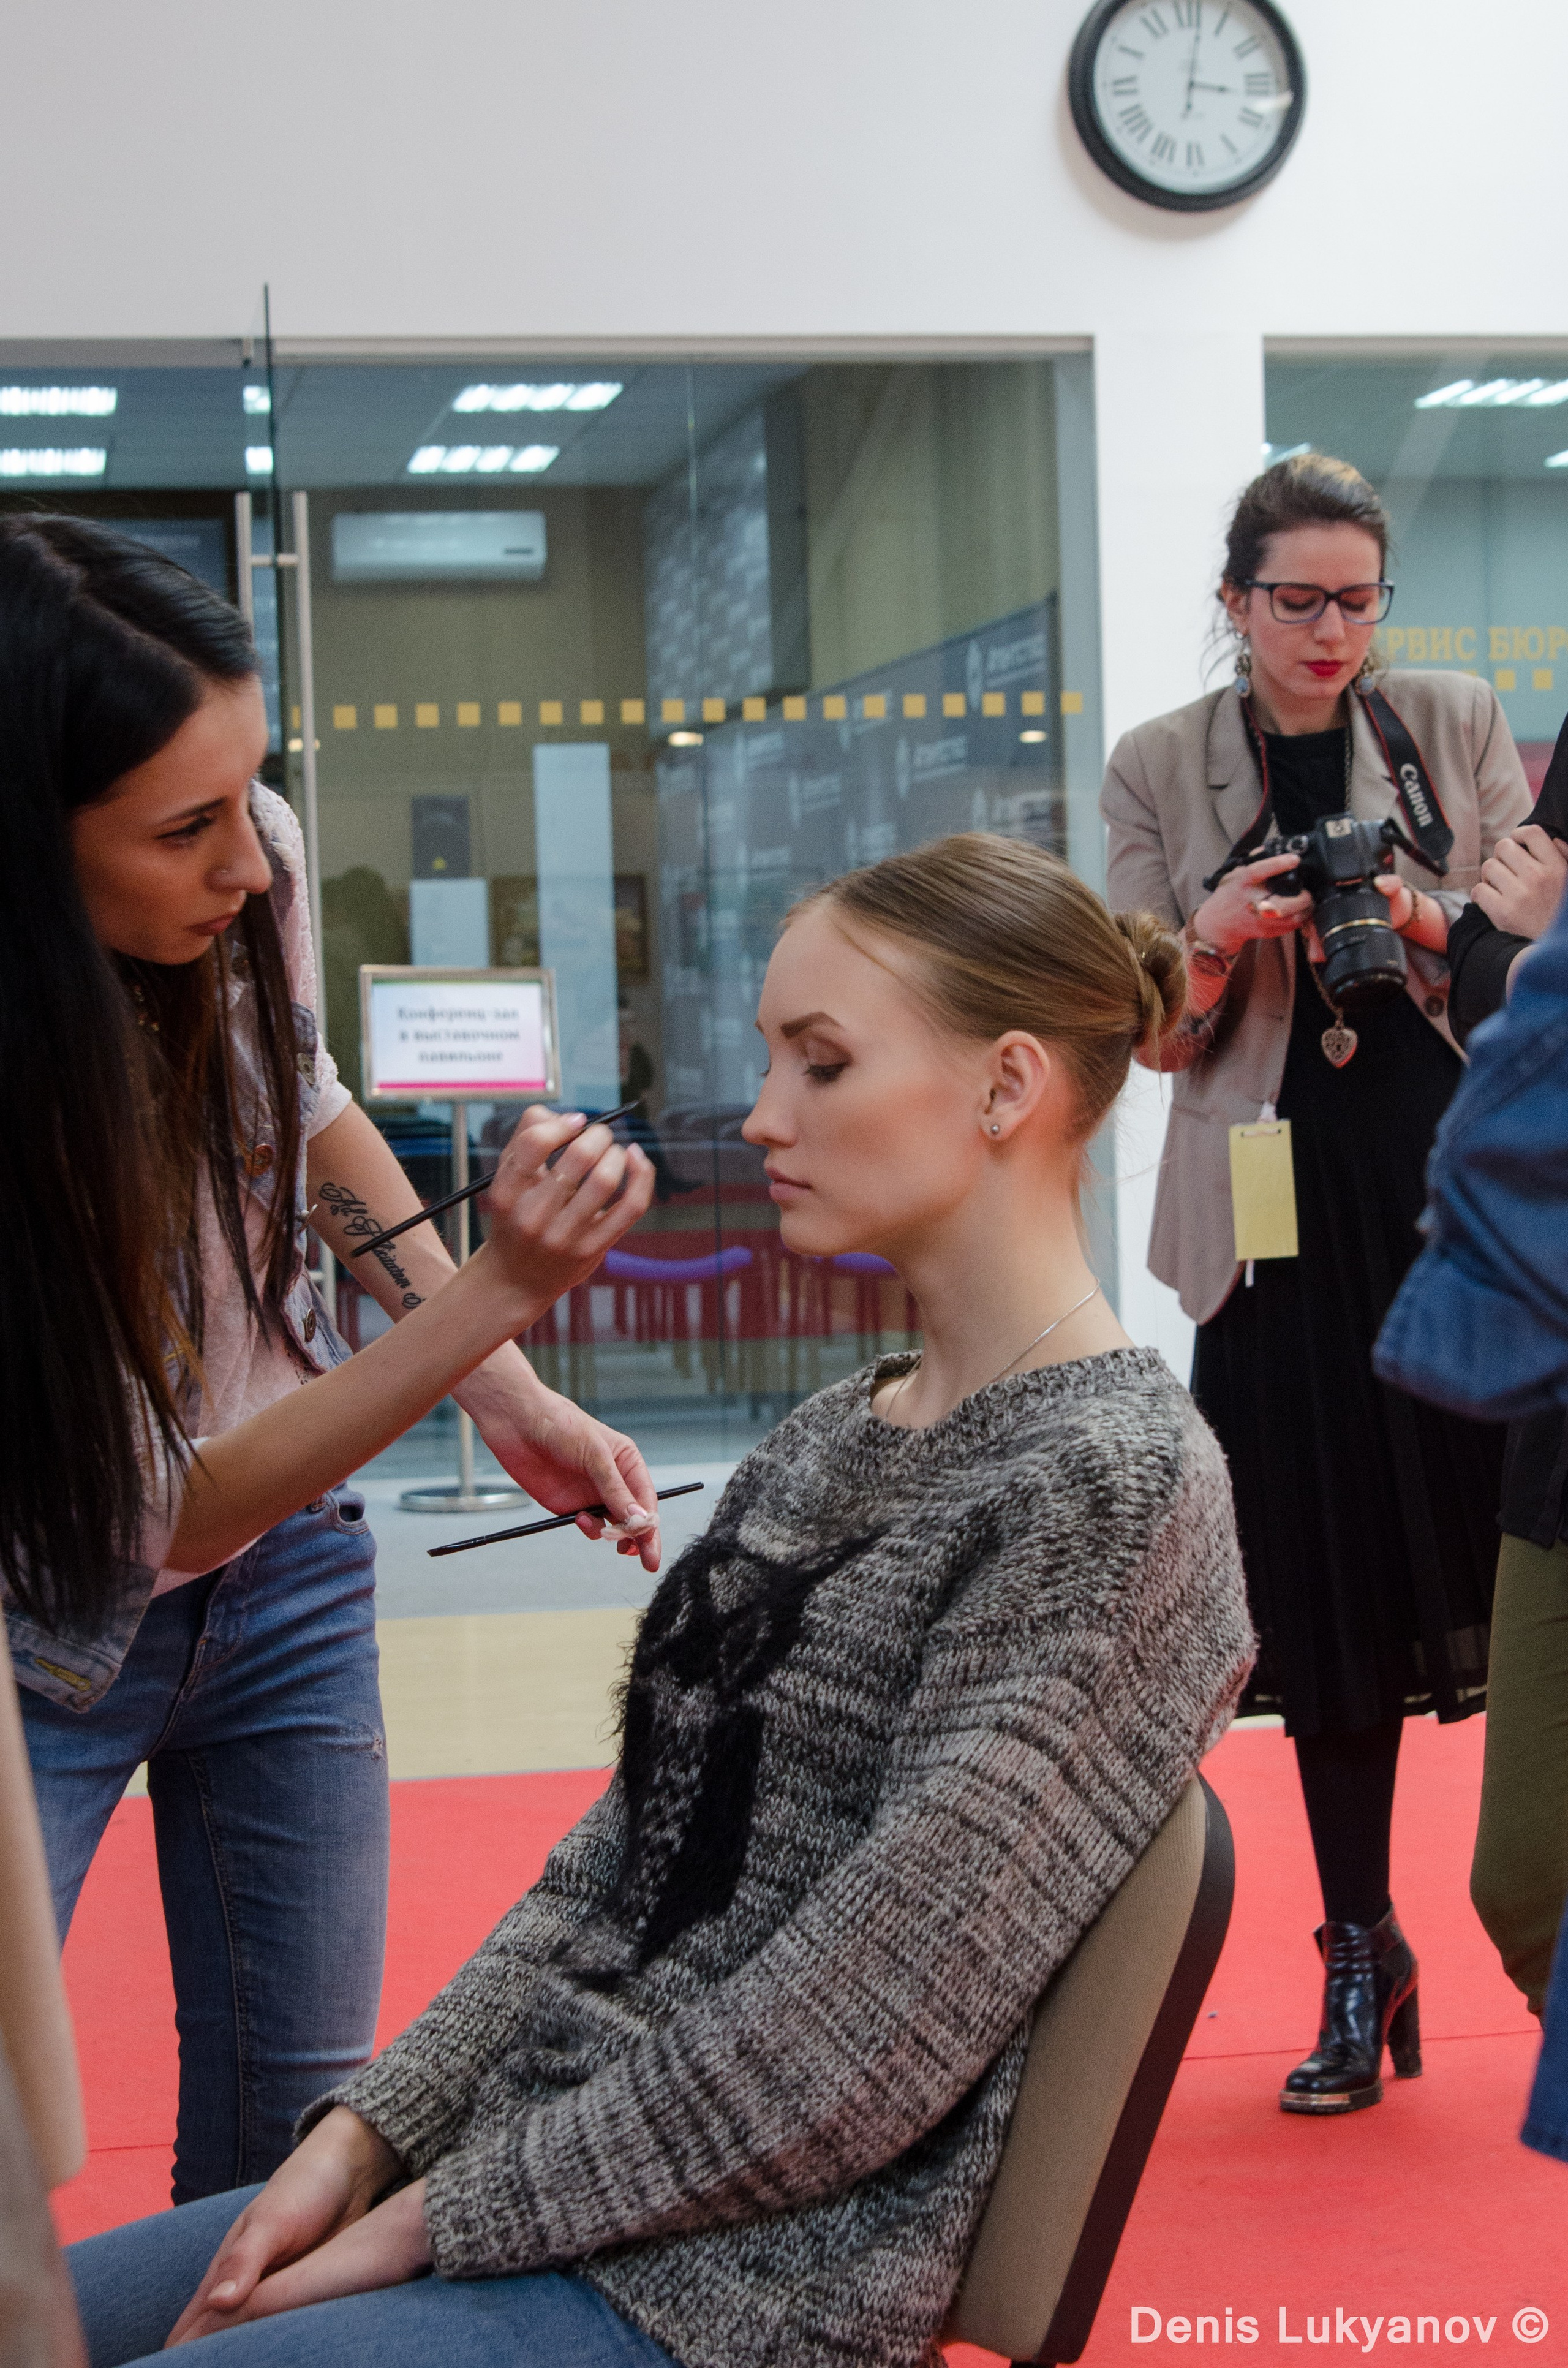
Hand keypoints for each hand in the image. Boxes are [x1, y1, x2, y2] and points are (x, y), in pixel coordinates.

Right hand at [164, 2108, 401, 2346]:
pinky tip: (287, 2362)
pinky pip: (284, 2336)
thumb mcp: (272, 2222)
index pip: (188, 2332)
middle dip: (207, 2364)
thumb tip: (216, 2304)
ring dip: (244, 2359)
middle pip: (214, 2346)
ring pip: (250, 2344)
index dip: (177, 2361)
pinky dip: (277, 2352)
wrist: (348, 2169)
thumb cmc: (303, 2189)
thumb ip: (244, 2261)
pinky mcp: (303, 2301)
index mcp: (223, 2277)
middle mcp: (243, 2294)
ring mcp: (274, 2300)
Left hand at [459, 1365, 662, 1570]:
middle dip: (640, 1538)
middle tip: (646, 1561)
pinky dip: (589, 1529)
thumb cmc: (560, 1424)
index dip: (651, 1523)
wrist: (517, 1422)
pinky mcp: (569, 1505)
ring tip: (609, 1536)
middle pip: (634, 1516)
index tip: (652, 1546)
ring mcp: (591, 1494)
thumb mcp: (594, 1454)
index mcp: (626, 1462)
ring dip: (613, 1534)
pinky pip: (588, 1525)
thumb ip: (615, 1490)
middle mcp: (612, 1480)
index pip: (646, 1498)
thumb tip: (639, 1519)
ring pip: (613, 1525)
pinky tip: (579, 1520)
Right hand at [479, 1110, 655, 1311]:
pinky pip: (631, 1206)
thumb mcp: (507, 1177)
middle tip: (599, 1136)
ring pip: (605, 1179)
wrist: (517, 1280)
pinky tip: (636, 1160)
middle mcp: (533, 1215)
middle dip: (598, 1135)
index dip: (562, 1123)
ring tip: (613, 1152)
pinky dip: (641, 1175)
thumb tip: (572, 1118)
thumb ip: (528, 1136)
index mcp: (506, 1192)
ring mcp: (564, 1236)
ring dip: (617, 1154)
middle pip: (578, 1156)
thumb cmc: (517, 1216)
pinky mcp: (592, 1249)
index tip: (576, 1123)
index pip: (534, 1143)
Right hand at [1190, 852, 1312, 955]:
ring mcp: (1261, 920)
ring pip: (1293, 918)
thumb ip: (1252, 862)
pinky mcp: (1267, 932)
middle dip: (1302, 897)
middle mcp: (1252, 902)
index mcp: (1243, 883)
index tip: (1295, 860)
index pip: (1260, 871)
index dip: (1279, 864)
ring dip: (1305, 909)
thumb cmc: (1228, 896)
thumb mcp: (1234, 875)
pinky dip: (1300, 918)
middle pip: (1284, 903)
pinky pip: (1292, 926)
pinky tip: (1299, 911)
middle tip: (1305, 891)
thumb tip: (1269, 848)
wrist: (1218, 925)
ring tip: (1306, 901)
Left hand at [1473, 823, 1567, 941]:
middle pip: (1503, 846)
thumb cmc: (1563, 914)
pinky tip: (1490, 901)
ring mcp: (1520, 895)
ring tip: (1499, 887)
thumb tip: (1549, 838)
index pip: (1532, 832)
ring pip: (1488, 867)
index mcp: (1557, 867)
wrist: (1557, 951)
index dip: (1519, 834)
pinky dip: (1480, 895)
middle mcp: (1538, 877)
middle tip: (1506, 870)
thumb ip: (1564, 857)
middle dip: (1501, 856)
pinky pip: (1478, 890)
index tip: (1518, 844)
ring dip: (1490, 876)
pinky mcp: (1503, 914)